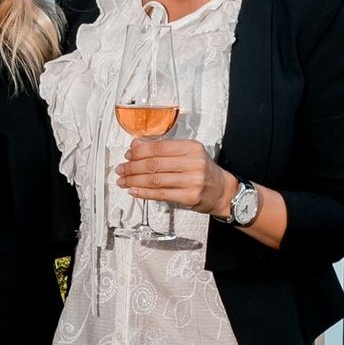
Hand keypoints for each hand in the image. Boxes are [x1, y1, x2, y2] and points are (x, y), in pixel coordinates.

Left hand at [115, 138, 237, 215]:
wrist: (222, 191)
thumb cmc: (203, 171)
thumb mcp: (189, 154)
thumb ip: (165, 150)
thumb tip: (136, 147)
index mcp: (192, 148)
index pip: (159, 147)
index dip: (140, 151)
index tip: (128, 154)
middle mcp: (193, 163)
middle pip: (155, 164)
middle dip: (133, 166)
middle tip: (122, 169)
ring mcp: (192, 181)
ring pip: (155, 179)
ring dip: (135, 180)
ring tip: (123, 181)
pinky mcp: (189, 197)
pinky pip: (160, 194)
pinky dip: (144, 192)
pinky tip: (134, 190)